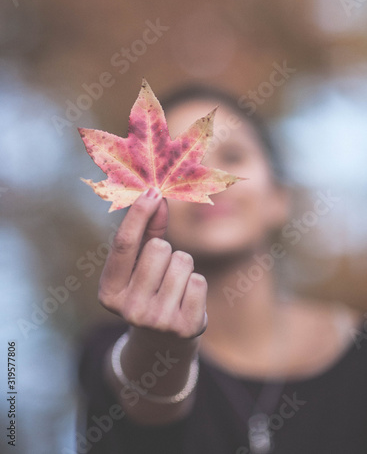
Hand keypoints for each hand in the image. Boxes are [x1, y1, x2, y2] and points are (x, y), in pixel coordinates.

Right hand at [98, 187, 207, 339]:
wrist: (163, 341)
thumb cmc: (150, 289)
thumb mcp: (140, 264)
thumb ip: (147, 230)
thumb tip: (157, 196)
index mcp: (109, 291)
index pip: (123, 245)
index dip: (138, 214)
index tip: (152, 191)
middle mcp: (129, 309)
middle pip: (159, 248)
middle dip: (167, 252)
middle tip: (163, 272)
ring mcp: (157, 321)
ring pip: (183, 262)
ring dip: (183, 268)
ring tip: (175, 287)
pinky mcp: (185, 328)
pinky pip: (199, 281)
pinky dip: (196, 284)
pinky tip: (186, 300)